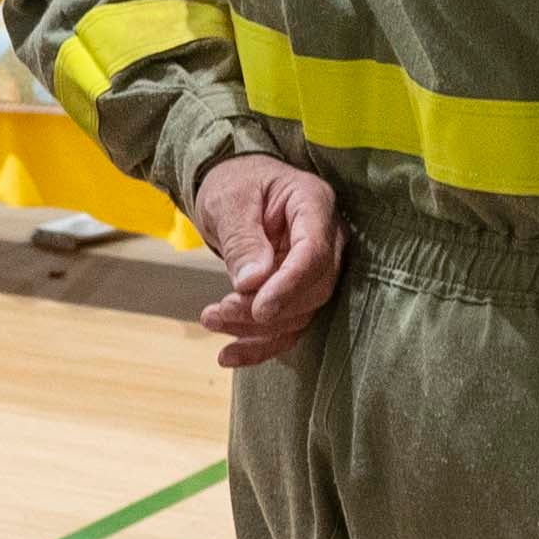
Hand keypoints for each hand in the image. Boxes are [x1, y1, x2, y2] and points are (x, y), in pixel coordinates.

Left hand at [191, 152, 343, 368]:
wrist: (234, 187)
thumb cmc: (234, 183)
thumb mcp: (229, 201)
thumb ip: (242, 239)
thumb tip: (252, 284)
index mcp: (314, 204)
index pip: (313, 252)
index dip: (289, 286)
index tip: (258, 310)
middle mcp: (326, 238)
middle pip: (312, 288)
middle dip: (265, 310)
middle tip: (218, 311)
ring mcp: (316, 267)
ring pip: (302, 313)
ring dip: (257, 329)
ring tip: (212, 319)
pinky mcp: (301, 290)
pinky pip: (290, 325)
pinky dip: (261, 345)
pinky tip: (228, 355)